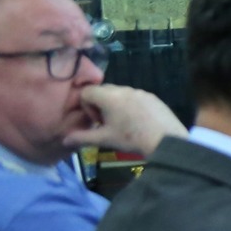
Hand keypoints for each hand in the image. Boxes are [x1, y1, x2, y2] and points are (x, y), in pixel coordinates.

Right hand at [66, 85, 185, 156]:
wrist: (166, 140)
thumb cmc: (131, 139)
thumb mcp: (105, 139)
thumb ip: (82, 137)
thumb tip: (64, 140)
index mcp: (109, 96)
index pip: (87, 91)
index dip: (86, 106)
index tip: (97, 121)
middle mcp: (124, 89)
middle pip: (103, 90)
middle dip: (100, 105)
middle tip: (108, 123)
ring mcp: (140, 91)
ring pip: (119, 93)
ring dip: (115, 105)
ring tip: (123, 124)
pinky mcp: (152, 96)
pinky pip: (135, 96)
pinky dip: (131, 105)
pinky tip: (138, 122)